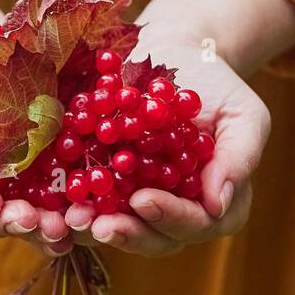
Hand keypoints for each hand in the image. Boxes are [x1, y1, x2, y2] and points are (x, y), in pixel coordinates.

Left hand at [63, 0, 294, 256]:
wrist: (175, 56)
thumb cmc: (216, 87)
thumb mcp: (243, 114)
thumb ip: (239, 157)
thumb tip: (218, 204)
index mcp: (211, 204)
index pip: (195, 224)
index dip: (170, 218)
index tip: (144, 201)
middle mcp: (172, 211)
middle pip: (153, 238)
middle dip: (126, 234)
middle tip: (100, 225)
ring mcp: (134, 201)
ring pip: (115, 227)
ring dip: (91, 228)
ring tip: (71, 218)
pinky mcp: (101, 182)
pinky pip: (84, 201)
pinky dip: (67, 204)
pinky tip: (51, 201)